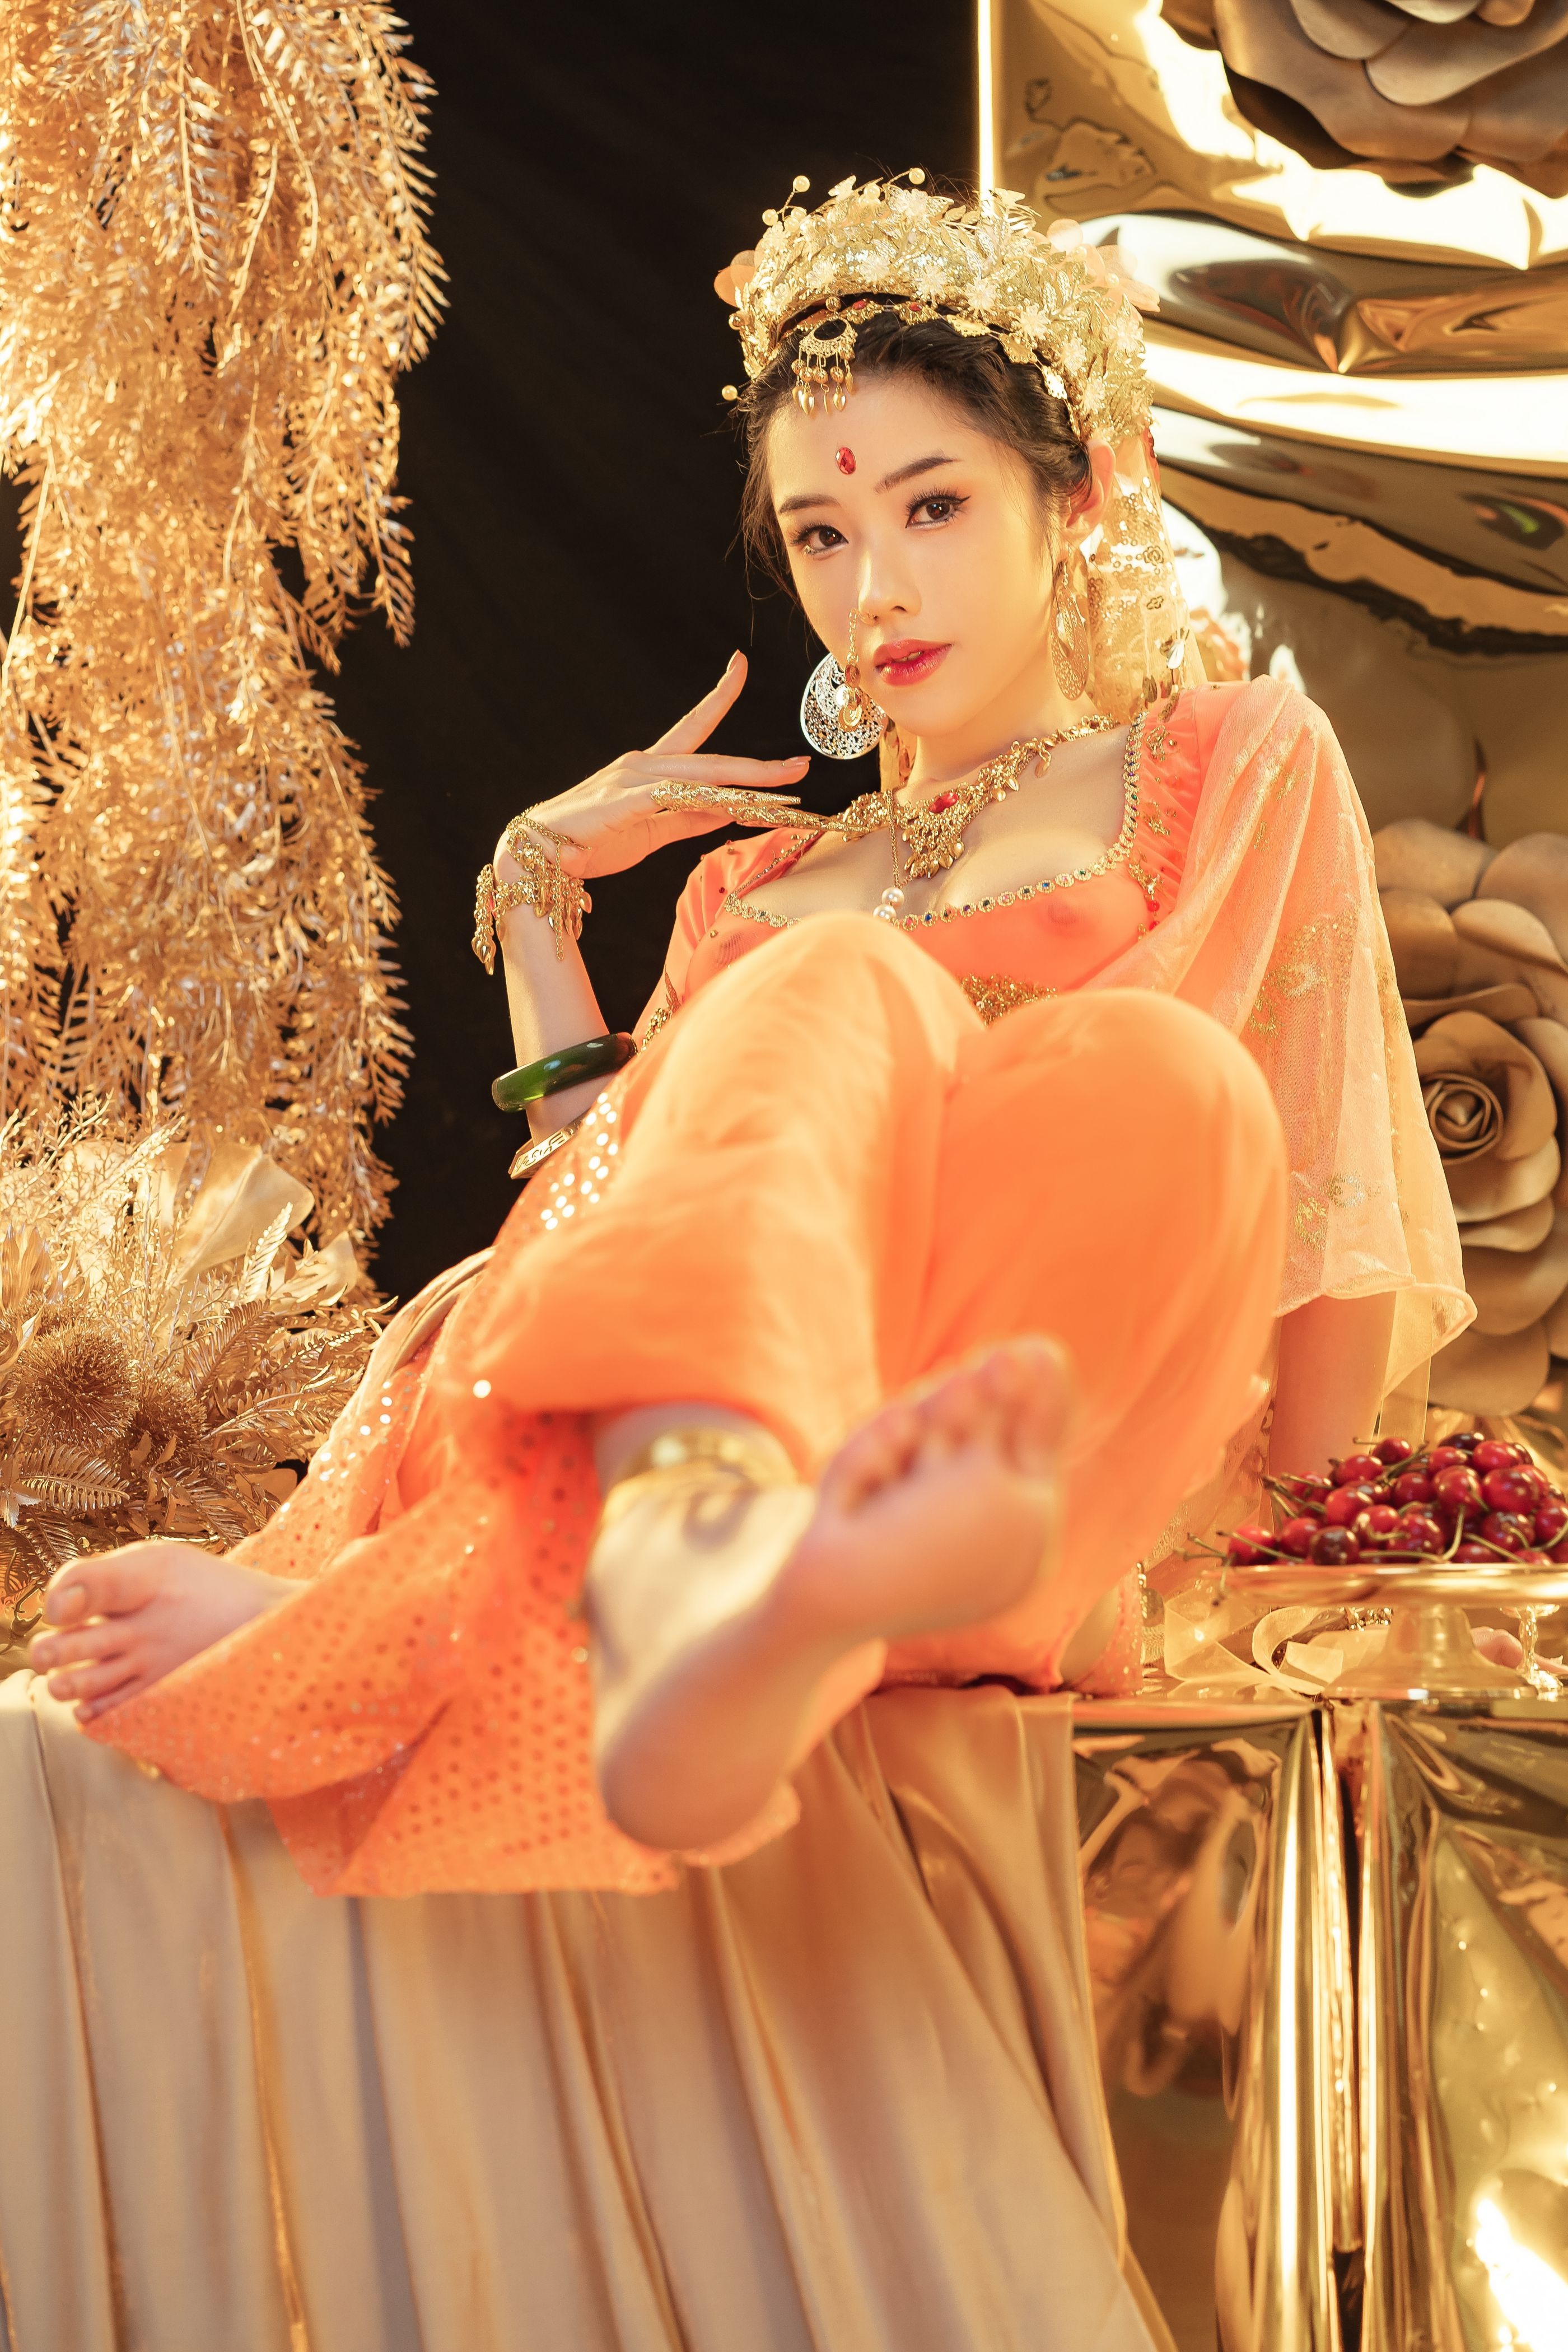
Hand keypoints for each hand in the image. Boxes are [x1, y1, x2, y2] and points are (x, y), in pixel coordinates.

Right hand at [503, 654, 809, 880]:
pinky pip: (674, 797)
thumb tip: (732, 809)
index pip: (694, 726)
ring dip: (746, 784)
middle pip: (713, 761)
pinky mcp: (624, 801)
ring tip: (784, 787)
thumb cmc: (595, 840)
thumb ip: (692, 817)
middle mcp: (644, 764)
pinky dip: (707, 800)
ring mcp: (633, 779)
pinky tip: (735, 803)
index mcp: (651, 767)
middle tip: (800, 766)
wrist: (540, 854)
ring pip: (701, 777)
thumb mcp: (655, 829)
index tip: (740, 665)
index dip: (719, 697)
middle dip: (759, 767)